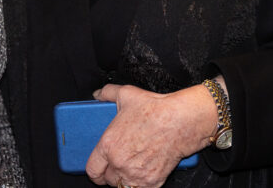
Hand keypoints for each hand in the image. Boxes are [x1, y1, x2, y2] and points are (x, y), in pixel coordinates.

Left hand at [84, 83, 218, 187]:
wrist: (180, 120)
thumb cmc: (155, 109)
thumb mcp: (126, 94)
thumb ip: (107, 93)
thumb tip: (98, 94)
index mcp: (108, 145)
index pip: (92, 170)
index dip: (95, 171)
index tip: (98, 169)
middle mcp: (119, 162)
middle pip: (108, 180)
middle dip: (111, 173)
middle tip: (117, 164)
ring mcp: (136, 174)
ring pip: (122, 186)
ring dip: (124, 180)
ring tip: (130, 168)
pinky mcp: (153, 181)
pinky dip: (141, 183)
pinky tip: (144, 172)